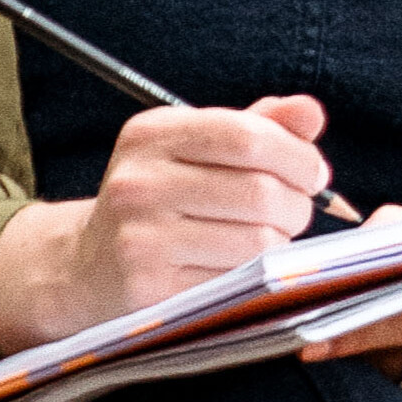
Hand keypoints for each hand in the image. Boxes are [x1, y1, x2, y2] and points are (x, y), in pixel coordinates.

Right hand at [0, 96, 329, 352]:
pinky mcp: (150, 289)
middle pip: (260, 191)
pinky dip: (255, 277)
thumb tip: (311, 112)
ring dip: (281, 244)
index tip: (313, 173)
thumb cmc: (161, 199)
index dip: (297, 155)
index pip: (247, 136)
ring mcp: (140, 239)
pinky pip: (236, 282)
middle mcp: (139, 182)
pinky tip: (242, 268)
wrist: (88, 266)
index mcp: (151, 134)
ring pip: (257, 242)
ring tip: (270, 239)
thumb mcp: (198, 148)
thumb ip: (258, 126)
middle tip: (295, 212)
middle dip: (297, 205)